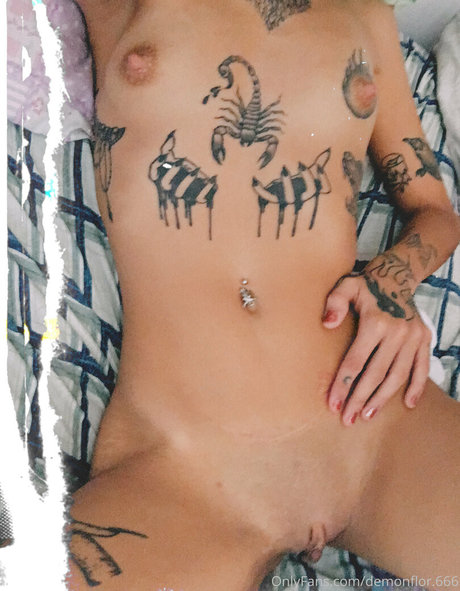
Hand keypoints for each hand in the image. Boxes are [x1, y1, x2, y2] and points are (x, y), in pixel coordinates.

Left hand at [322, 265, 431, 425]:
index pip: (355, 361)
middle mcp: (397, 332)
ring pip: (398, 375)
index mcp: (375, 322)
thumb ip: (334, 302)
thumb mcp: (345, 286)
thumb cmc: (364, 285)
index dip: (343, 385)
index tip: (332, 404)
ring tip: (368, 415)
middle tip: (347, 419)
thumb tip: (328, 324)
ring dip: (383, 398)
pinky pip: (421, 367)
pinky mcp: (424, 339)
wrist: (396, 276)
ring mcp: (413, 337)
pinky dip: (417, 386)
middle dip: (360, 398)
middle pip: (376, 373)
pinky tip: (407, 404)